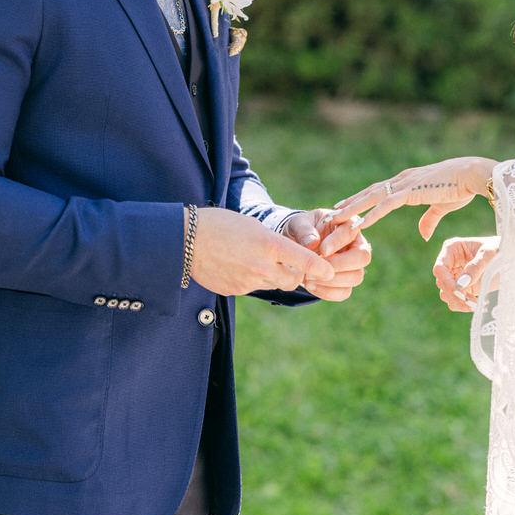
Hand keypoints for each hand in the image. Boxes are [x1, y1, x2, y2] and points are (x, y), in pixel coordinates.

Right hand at [189, 207, 335, 296]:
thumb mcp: (251, 225)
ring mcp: (248, 281)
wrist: (184, 240)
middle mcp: (261, 266)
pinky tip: (236, 265)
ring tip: (254, 259)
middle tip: (290, 264)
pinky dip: (251, 279)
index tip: (330, 272)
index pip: (305, 260)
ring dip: (273, 276)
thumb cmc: (218, 224)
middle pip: (293, 280)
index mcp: (268, 244)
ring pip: (273, 284)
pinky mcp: (235, 290)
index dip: (320, 268)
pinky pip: (252, 287)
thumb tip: (286, 258)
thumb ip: (272, 242)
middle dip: (296, 275)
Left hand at [281, 208, 371, 301]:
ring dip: (332, 281)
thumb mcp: (298, 223)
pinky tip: (310, 286)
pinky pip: (344, 292)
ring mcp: (354, 265)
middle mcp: (357, 245)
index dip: (337, 242)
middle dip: (339, 265)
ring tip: (308, 277)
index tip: (322, 250)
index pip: (350, 233)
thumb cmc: (302, 230)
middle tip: (317, 267)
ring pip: (356, 277)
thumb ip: (304, 230)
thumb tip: (312, 243)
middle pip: (363, 258)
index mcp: (348, 224)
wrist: (298, 245)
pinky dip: (327, 292)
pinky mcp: (347, 282)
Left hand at [331, 156, 496, 238]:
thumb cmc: (461, 187)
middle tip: (328, 220)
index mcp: (406, 182)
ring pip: (371, 199)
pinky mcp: (411, 191)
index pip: (376, 193)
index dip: (358, 202)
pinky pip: (386, 205)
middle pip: (367, 195)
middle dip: (347, 208)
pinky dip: (371, 215)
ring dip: (351, 212)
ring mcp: (404, 184)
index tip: (341, 211)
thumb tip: (422, 235)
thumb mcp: (442, 207)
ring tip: (333, 222)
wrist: (474, 174)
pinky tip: (358, 224)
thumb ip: (429, 219)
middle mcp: (401, 180)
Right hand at [433, 235, 497, 311]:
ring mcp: (455, 276)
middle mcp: (450, 262)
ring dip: (458, 301)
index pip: (440, 268)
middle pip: (442, 283)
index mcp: (452, 248)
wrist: (512, 257)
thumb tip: (460, 284)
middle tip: (472, 301)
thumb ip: (475, 267)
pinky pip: (455, 300)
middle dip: (455, 294)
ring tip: (475, 303)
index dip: (447, 282)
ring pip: (446, 294)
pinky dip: (462, 305)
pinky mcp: (462, 288)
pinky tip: (475, 304)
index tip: (460, 292)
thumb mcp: (490, 253)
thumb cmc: (500, 248)